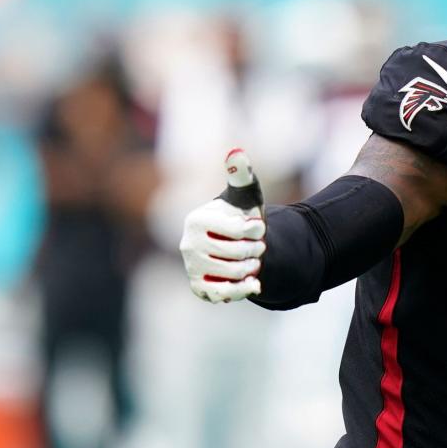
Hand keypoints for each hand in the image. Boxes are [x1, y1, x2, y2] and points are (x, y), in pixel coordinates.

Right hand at [180, 149, 265, 302]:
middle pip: (238, 253)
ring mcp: (191, 267)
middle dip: (256, 249)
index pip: (241, 229)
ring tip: (252, 260)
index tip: (258, 226)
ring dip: (252, 267)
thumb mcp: (244, 194)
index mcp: (197, 219)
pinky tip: (253, 283)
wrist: (236, 245)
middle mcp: (188, 244)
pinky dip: (243, 290)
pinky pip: (223, 294)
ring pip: (234, 273)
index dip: (258, 229)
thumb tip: (236, 153)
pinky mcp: (198, 287)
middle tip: (256, 246)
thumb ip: (241, 174)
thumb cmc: (239, 215)